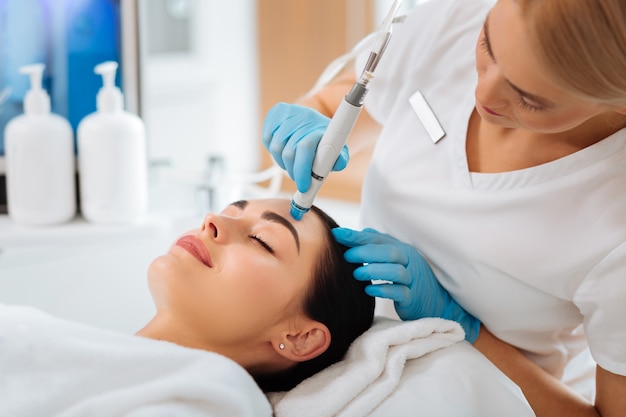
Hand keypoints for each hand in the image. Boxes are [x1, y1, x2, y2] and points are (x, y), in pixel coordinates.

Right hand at [262, 102, 348, 192]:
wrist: (313, 121)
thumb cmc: (325, 141)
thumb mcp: (338, 151)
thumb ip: (339, 160)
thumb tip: (337, 165)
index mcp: (321, 127)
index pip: (305, 147)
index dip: (302, 170)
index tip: (303, 186)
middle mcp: (305, 116)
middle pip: (288, 152)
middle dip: (292, 171)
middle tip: (298, 178)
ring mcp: (289, 112)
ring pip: (275, 148)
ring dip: (282, 162)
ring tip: (292, 163)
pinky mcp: (275, 112)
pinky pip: (266, 139)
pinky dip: (273, 150)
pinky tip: (283, 149)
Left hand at [332, 227, 480, 342]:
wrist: (435, 303)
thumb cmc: (409, 278)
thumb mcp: (396, 259)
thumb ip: (378, 246)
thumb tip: (359, 233)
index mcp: (401, 249)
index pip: (378, 239)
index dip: (357, 236)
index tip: (337, 234)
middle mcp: (409, 261)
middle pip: (389, 252)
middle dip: (365, 252)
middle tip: (346, 256)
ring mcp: (412, 280)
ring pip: (396, 271)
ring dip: (373, 271)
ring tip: (356, 273)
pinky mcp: (413, 298)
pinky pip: (400, 292)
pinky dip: (383, 290)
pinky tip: (369, 290)